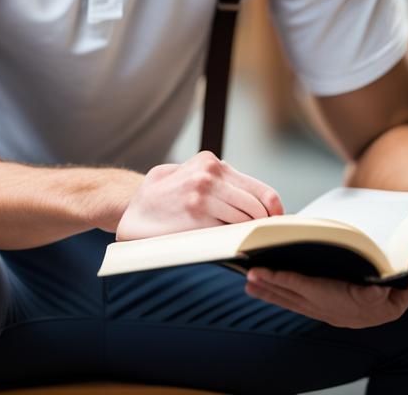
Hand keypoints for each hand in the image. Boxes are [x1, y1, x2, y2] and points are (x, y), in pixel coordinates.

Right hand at [116, 151, 283, 240]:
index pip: (261, 191)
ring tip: (240, 241)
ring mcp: (203, 196)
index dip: (275, 213)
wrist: (129, 209)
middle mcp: (210, 175)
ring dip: (246, 234)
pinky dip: (233, 241)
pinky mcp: (197, 217)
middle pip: (258, 208)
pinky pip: (229, 233)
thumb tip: (258, 203)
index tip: (278, 226)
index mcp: (211, 163)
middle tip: (262, 239)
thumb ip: (220, 182)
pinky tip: (225, 245)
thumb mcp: (190, 175)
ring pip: (246, 221)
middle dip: (262, 226)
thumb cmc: (163, 196)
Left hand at [244, 251, 407, 328]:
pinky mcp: (317, 309)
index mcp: (348, 302)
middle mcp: (331, 309)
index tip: (264, 272)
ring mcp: (323, 311)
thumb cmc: (388, 295)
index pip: (310, 290)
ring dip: (268, 292)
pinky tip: (259, 287)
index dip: (285, 281)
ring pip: (290, 301)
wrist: (388, 315)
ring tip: (246, 282)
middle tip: (246, 274)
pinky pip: (292, 302)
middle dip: (269, 285)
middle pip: (293, 297)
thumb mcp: (404, 291)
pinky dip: (276, 294)